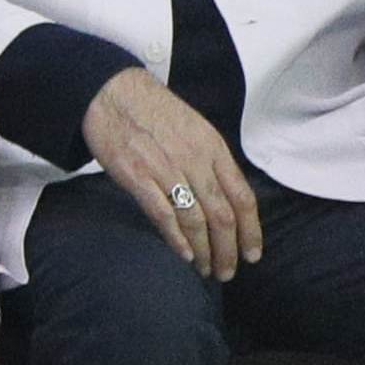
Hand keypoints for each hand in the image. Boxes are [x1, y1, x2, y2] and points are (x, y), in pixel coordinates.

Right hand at [85, 71, 264, 279]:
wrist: (111, 93)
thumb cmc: (153, 111)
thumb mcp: (195, 129)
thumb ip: (211, 162)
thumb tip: (224, 196)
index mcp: (213, 149)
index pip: (242, 197)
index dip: (251, 230)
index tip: (253, 254)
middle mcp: (195, 161)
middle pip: (222, 215)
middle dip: (229, 250)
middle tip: (227, 272)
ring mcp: (166, 169)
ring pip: (196, 219)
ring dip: (204, 250)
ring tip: (206, 269)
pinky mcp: (138, 177)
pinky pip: (163, 214)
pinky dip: (176, 239)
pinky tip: (184, 255)